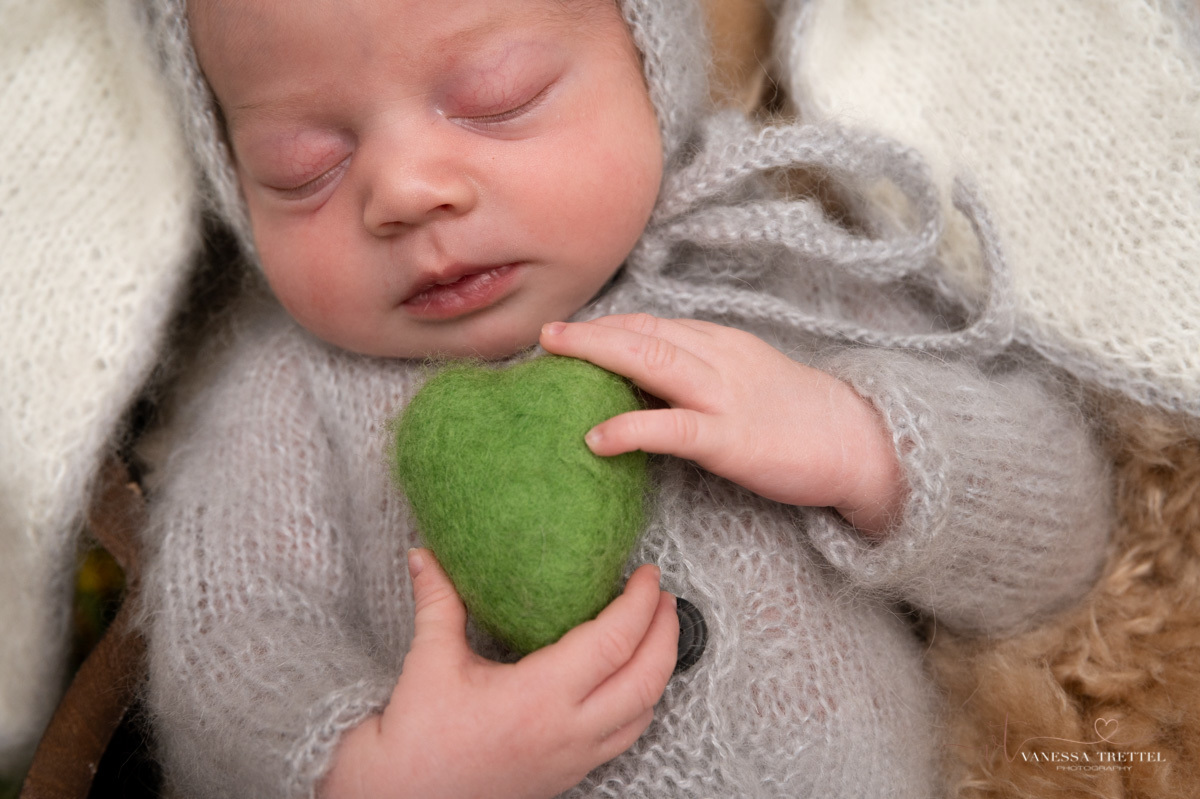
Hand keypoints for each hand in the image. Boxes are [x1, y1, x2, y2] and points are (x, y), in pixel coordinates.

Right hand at [321, 549, 678, 798]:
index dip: (640, 603)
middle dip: (666, 632)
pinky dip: (641, 702)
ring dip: (659, 669)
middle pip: (647, 678)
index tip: (647, 574)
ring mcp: (573, 757)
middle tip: (664, 595)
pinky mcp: (569, 773)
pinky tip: (630, 681)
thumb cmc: (417, 740)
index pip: (614, 641)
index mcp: (539, 697)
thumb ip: (438, 602)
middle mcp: (568, 730)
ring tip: (657, 632)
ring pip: (644, 713)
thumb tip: (426, 555)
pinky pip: (625, 737)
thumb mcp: (429, 662)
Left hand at [540, 314, 904, 534]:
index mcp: (721, 343)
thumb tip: (644, 384)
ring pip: (653, 362)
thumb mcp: (745, 379)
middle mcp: (719, 358)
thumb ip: (699, 374)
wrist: (859, 442)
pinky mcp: (731, 438)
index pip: (654, 325)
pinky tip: (596, 438)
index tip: (572, 333)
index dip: (609, 327)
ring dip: (598, 354)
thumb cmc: (797, 416)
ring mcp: (725, 396)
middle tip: (547, 332)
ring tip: (553, 356)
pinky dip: (630, 429)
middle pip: (645, 332)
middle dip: (592, 331)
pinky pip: (673, 429)